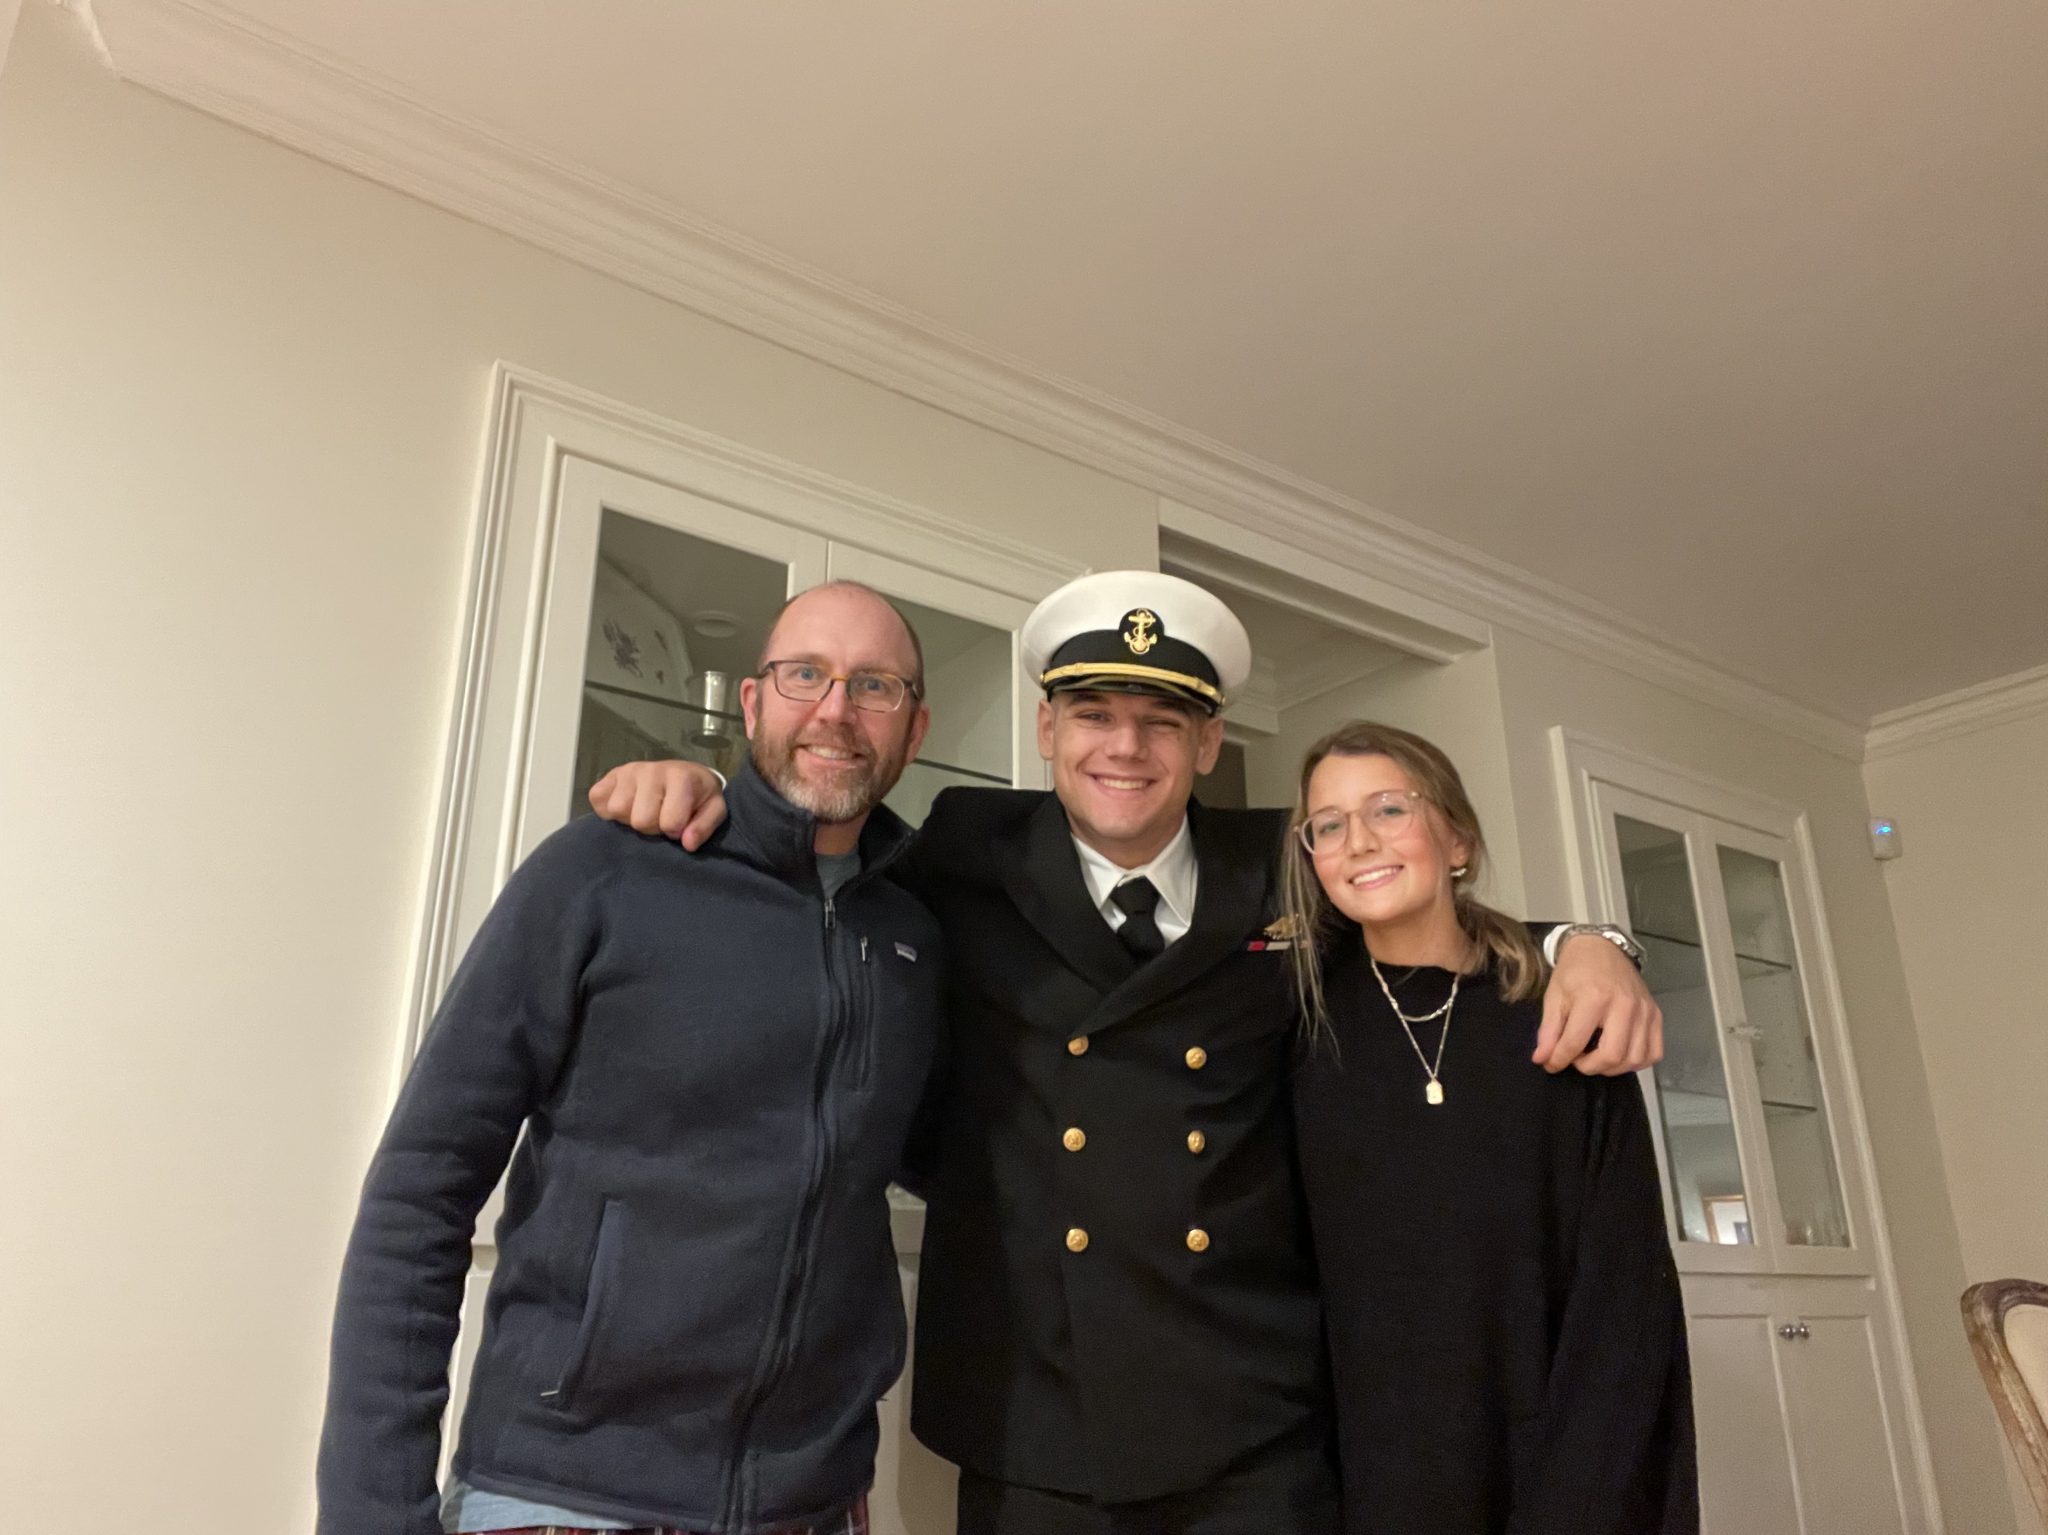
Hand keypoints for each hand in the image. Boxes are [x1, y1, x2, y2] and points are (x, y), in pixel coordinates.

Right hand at [587, 760, 728, 849]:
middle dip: (651, 827)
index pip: (669, 822)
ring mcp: (628, 771)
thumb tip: (687, 843)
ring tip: (644, 811)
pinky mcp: (610, 775)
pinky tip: (628, 806)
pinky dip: (608, 810)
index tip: (679, 824)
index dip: (675, 831)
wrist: (685, 774)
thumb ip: (704, 827)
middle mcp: (651, 770)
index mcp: (680, 778)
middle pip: (640, 820)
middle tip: (660, 817)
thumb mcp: (713, 810)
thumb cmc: (699, 796)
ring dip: (630, 818)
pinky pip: (597, 799)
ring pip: (617, 810)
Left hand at [1533, 933, 1663, 1075]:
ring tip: (1595, 1056)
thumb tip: (1542, 1060)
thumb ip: (1549, 1031)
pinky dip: (1637, 1062)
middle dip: (1589, 1067)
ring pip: (1634, 1059)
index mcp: (1594, 997)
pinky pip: (1654, 1053)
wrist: (1601, 947)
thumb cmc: (1574, 971)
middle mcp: (1624, 1006)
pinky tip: (1620, 1054)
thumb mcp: (1554, 996)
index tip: (1551, 1064)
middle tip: (1577, 1059)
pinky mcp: (1656, 1015)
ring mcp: (1644, 1011)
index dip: (1559, 1059)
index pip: (1576, 1042)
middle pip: (1612, 1056)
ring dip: (1612, 1068)